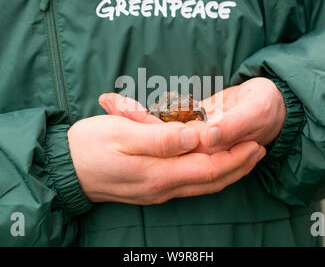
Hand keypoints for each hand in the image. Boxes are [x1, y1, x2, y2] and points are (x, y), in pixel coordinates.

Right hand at [67, 114, 265, 204]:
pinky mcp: (151, 189)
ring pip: (201, 185)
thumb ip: (161, 137)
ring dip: (226, 172)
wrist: (65, 169)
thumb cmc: (90, 146)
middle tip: (259, 150)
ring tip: (244, 158)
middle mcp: (162, 188)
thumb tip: (196, 137)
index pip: (208, 168)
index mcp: (158, 172)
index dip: (235, 157)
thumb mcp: (123, 133)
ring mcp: (157, 192)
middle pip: (210, 180)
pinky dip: (208, 175)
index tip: (255, 143)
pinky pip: (188, 185)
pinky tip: (212, 165)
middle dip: (238, 166)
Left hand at [99, 77, 285, 153]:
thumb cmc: (266, 106)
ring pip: (161, 131)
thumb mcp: (254, 113)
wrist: (273, 103)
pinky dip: (147, 112)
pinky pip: (167, 121)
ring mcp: (194, 137)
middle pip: (162, 138)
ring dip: (136, 117)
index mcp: (211, 147)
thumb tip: (206, 136)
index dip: (149, 127)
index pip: (174, 142)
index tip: (123, 109)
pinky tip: (127, 103)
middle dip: (133, 120)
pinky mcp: (193, 126)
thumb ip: (231, 126)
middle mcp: (197, 146)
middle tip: (108, 101)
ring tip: (110, 100)